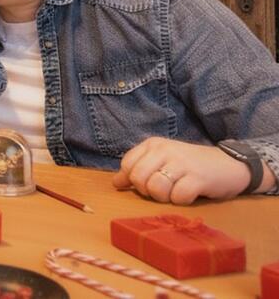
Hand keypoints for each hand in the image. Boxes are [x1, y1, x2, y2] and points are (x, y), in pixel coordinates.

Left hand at [111, 137, 255, 204]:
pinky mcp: (198, 178)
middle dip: (147, 191)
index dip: (134, 181)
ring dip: (164, 197)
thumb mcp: (162, 161)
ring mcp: (181, 162)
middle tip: (164, 190)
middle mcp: (165, 150)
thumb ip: (138, 169)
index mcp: (153, 144)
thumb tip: (116, 183)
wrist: (230, 164)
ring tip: (176, 192)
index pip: (127, 165)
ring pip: (155, 188)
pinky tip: (189, 194)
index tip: (148, 183)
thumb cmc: (190, 165)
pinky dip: (181, 201)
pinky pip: (178, 197)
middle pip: (138, 178)